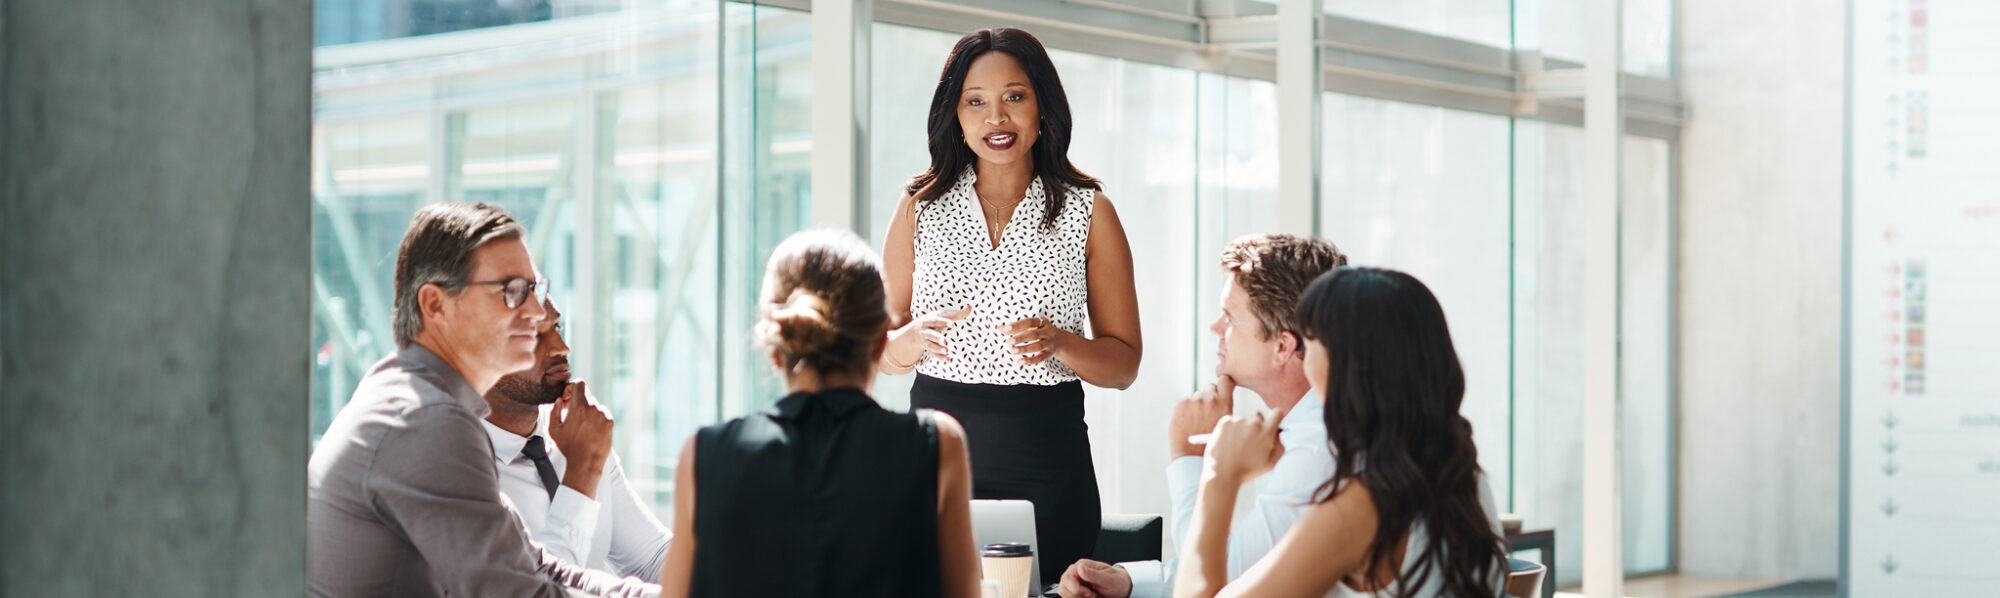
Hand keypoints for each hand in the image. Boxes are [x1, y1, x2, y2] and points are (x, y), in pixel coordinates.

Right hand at [548, 380, 613, 495]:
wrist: (586, 462)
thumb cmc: (568, 447)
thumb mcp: (553, 429)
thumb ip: (553, 411)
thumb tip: (558, 400)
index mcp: (579, 407)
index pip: (579, 384)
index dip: (571, 388)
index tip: (567, 399)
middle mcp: (593, 408)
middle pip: (586, 395)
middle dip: (578, 402)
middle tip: (572, 415)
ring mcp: (603, 415)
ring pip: (594, 405)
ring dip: (587, 411)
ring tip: (581, 427)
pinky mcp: (610, 422)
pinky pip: (602, 414)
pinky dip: (596, 419)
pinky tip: (590, 431)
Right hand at [896, 306, 971, 363]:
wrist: (914, 332)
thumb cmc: (932, 321)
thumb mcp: (941, 315)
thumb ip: (956, 314)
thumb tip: (970, 307)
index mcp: (929, 321)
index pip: (936, 320)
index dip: (943, 322)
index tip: (952, 323)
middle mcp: (926, 331)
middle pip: (931, 334)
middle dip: (937, 338)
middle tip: (945, 341)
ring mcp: (926, 341)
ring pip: (930, 346)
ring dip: (938, 349)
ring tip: (946, 351)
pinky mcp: (928, 349)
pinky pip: (933, 354)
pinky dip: (940, 357)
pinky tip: (947, 359)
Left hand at [999, 316, 1062, 365]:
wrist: (1059, 340)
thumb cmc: (1039, 331)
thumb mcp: (1030, 326)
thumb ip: (1016, 327)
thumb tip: (998, 327)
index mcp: (1042, 322)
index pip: (1029, 322)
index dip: (1018, 325)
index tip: (1006, 329)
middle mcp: (1048, 332)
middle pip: (1034, 334)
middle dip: (1021, 338)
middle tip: (1008, 342)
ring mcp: (1049, 343)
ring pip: (1037, 346)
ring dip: (1024, 349)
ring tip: (1012, 350)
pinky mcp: (1049, 353)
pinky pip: (1040, 358)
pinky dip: (1030, 360)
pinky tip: (1020, 361)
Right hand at [1058, 559, 1131, 597]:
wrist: (1120, 589)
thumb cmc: (1116, 582)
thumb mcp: (1108, 579)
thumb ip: (1093, 574)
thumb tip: (1080, 567)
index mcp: (1082, 566)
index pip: (1067, 578)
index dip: (1077, 589)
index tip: (1090, 593)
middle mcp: (1076, 573)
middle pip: (1063, 587)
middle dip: (1077, 595)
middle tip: (1092, 595)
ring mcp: (1074, 582)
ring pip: (1064, 594)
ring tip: (1091, 596)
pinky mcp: (1075, 591)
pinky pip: (1068, 597)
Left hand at [1167, 376, 1235, 457]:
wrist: (1192, 457)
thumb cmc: (1211, 445)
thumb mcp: (1225, 425)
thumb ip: (1223, 408)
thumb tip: (1219, 395)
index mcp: (1225, 404)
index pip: (1226, 380)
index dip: (1223, 383)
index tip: (1222, 389)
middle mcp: (1210, 400)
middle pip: (1210, 386)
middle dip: (1210, 395)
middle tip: (1207, 411)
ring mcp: (1194, 401)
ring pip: (1197, 395)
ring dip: (1198, 403)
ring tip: (1197, 421)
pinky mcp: (1181, 404)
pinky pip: (1186, 401)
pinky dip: (1186, 409)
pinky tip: (1188, 422)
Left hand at [1204, 411, 1282, 483]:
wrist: (1222, 473)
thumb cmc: (1245, 471)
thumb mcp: (1270, 464)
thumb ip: (1280, 447)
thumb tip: (1278, 434)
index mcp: (1266, 433)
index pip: (1277, 413)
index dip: (1275, 418)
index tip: (1272, 423)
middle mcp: (1254, 423)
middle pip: (1258, 420)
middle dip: (1255, 430)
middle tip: (1248, 446)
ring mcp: (1238, 421)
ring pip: (1243, 422)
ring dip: (1241, 431)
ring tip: (1235, 448)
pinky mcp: (1225, 421)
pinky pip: (1231, 422)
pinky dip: (1230, 430)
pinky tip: (1228, 443)